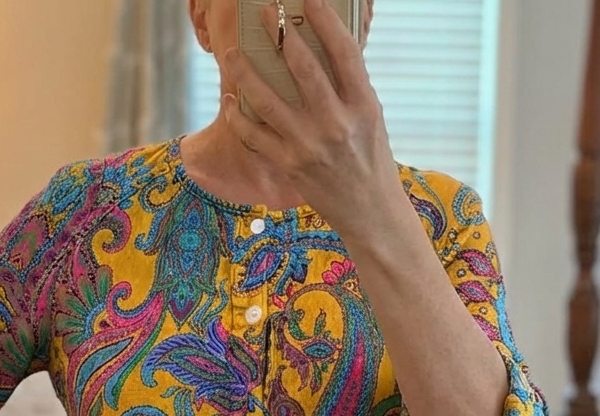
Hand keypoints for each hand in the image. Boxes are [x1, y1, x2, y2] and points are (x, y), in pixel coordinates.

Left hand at [223, 0, 405, 238]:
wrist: (369, 211)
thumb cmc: (369, 159)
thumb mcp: (369, 118)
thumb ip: (348, 87)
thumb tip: (320, 52)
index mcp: (362, 105)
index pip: (343, 52)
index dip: (324, 20)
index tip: (307, 0)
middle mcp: (336, 123)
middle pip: (303, 68)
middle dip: (280, 35)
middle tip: (264, 13)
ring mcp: (309, 145)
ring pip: (268, 100)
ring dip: (245, 73)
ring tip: (232, 54)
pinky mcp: (290, 165)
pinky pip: (255, 136)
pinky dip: (238, 117)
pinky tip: (230, 101)